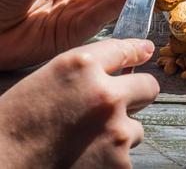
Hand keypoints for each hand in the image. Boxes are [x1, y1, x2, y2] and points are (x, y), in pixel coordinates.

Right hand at [0, 38, 157, 167]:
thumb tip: (125, 66)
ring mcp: (116, 131)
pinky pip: (126, 155)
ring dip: (119, 132)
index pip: (125, 50)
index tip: (144, 52)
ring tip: (86, 142)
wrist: (2, 165)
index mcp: (81, 67)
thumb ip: (86, 71)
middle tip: (118, 106)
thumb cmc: (16, 125)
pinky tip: (85, 159)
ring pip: (136, 127)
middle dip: (138, 94)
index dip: (136, 52)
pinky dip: (111, 158)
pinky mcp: (120, 164)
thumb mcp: (47, 79)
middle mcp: (105, 95)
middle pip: (149, 87)